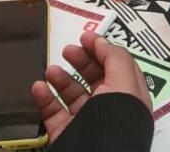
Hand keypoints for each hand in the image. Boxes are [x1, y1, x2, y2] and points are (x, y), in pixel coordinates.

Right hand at [31, 33, 150, 142]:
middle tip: (68, 50)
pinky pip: (53, 112)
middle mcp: (109, 108)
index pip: (118, 67)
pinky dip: (44, 98)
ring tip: (51, 70)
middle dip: (81, 61)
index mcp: (130, 97)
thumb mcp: (124, 85)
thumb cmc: (116, 124)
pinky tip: (39, 87)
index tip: (86, 37)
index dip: (103, 50)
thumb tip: (103, 43)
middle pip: (95, 78)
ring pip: (72, 93)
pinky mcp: (66, 133)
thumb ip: (115, 59)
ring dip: (61, 78)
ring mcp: (87, 121)